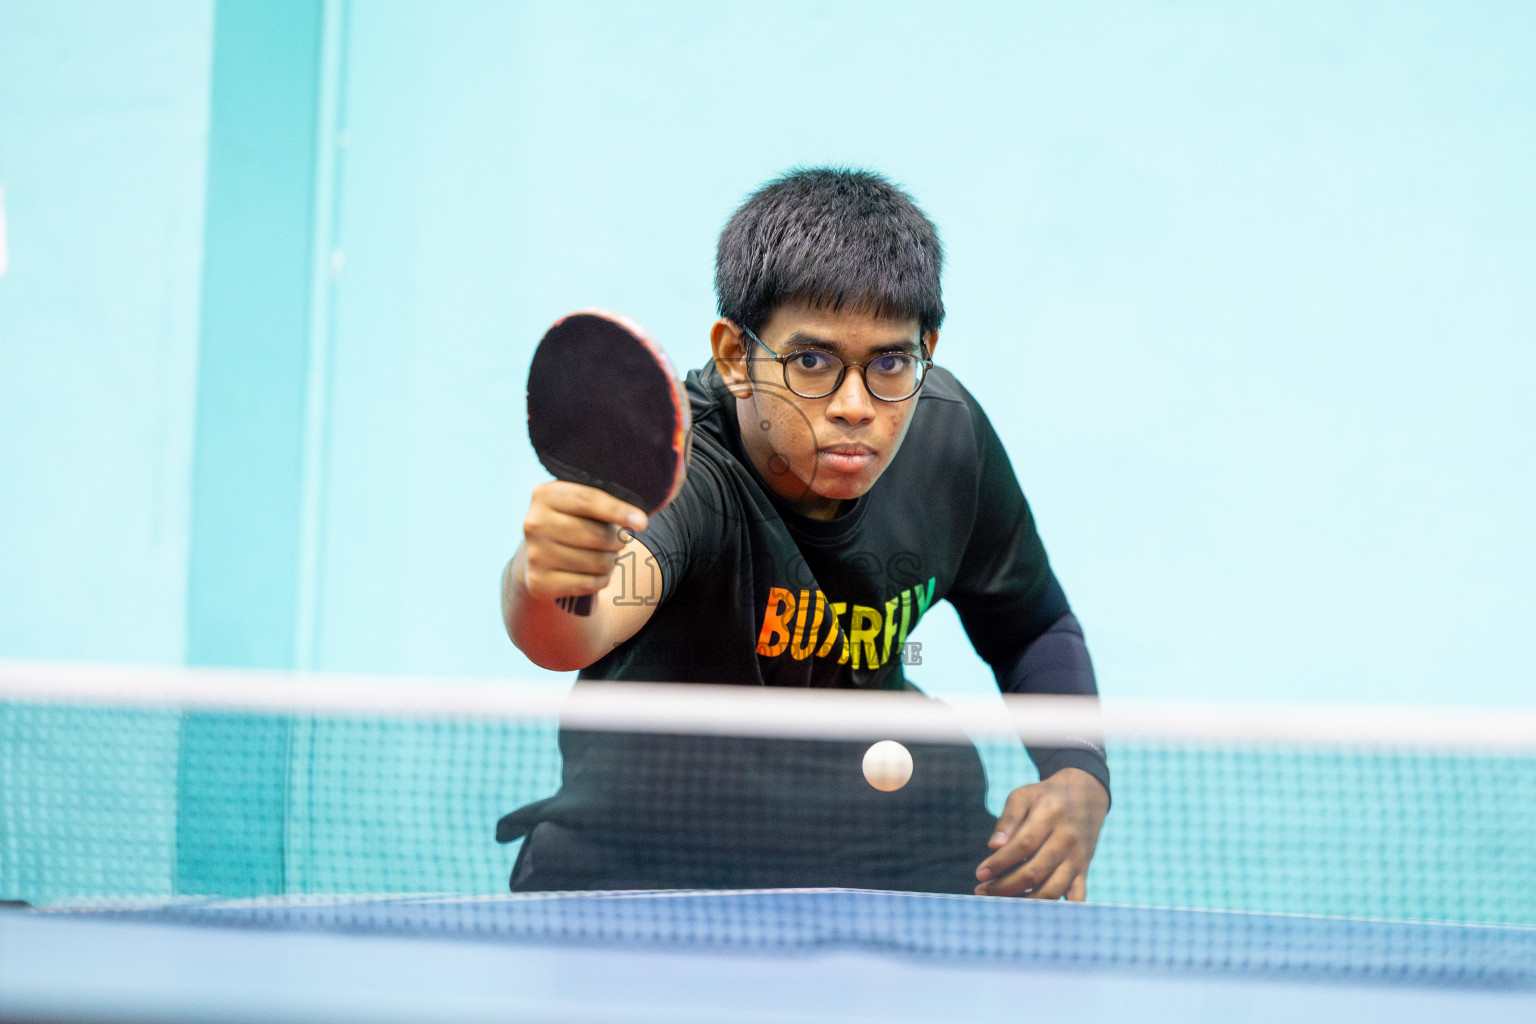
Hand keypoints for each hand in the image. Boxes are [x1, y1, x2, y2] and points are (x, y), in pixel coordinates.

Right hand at [520, 481, 647, 602]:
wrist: (538, 555)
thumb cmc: (572, 523)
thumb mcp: (580, 504)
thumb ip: (606, 502)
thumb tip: (640, 520)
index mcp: (545, 495)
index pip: (588, 500)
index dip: (618, 511)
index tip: (642, 522)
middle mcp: (535, 523)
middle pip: (596, 535)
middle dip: (618, 541)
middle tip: (620, 541)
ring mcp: (535, 554)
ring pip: (596, 562)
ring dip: (612, 561)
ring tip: (607, 556)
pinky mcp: (539, 582)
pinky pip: (589, 583)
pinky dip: (602, 580)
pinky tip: (598, 573)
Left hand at [974, 767, 1107, 898]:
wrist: (1085, 796)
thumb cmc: (1045, 797)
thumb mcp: (1024, 795)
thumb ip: (1008, 819)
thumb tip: (993, 846)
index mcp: (1050, 815)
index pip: (1023, 845)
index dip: (1000, 862)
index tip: (980, 873)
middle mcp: (1067, 838)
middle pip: (1035, 871)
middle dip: (1005, 886)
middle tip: (982, 891)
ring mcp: (1078, 858)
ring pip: (1052, 890)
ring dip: (1024, 902)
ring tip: (1000, 901)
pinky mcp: (1084, 870)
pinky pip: (1076, 898)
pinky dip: (1057, 911)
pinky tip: (1033, 912)